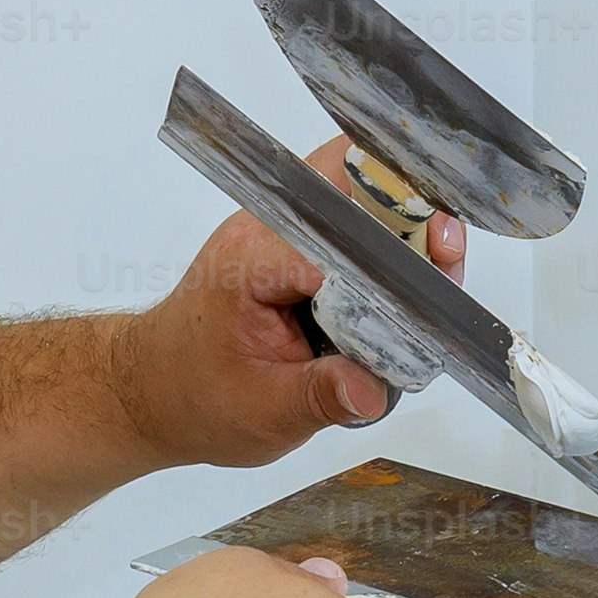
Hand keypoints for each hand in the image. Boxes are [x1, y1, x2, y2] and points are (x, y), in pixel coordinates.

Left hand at [112, 136, 466, 470]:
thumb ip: (320, 398)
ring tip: (442, 260)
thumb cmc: (192, 398)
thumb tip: (371, 391)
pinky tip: (419, 268)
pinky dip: (389, 236)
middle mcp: (265, 227)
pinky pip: (351, 218)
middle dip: (411, 210)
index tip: (438, 270)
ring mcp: (279, 228)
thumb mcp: (261, 414)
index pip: (336, 237)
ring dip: (406, 221)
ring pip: (358, 191)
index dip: (395, 251)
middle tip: (448, 251)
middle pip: (352, 183)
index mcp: (253, 262)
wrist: (149, 389)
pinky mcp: (294, 242)